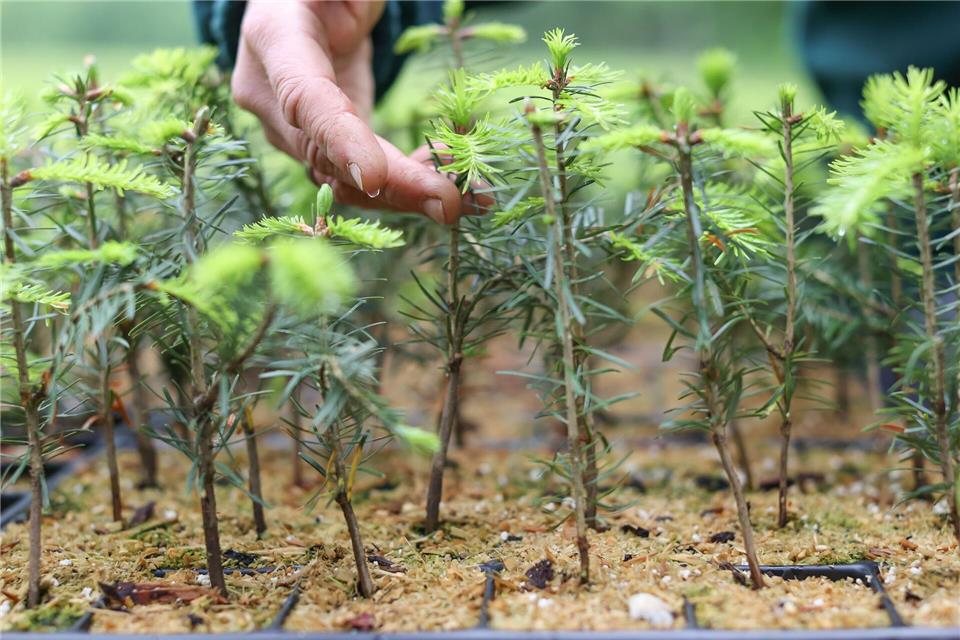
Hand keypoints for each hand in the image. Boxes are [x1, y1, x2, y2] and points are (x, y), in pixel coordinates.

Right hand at [232, 0, 466, 222]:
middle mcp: (272, 96)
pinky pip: (363, 178)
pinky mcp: (324, 147)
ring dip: (408, 194)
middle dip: (394, 185)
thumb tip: (358, 17)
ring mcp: (294, 130)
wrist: (305, 4)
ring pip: (346, 180)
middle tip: (451, 205)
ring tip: (472, 198)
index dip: (339, 140)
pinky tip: (452, 182)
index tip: (375, 178)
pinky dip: (408, 186)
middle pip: (328, 156)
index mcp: (274, 40)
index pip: (304, 99)